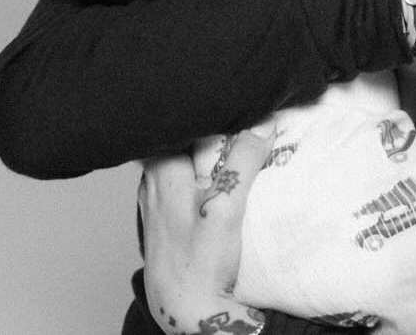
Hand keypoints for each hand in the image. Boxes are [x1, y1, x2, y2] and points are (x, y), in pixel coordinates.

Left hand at [139, 130, 273, 334]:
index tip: (237, 104)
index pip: (182, 121)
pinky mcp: (165, 217)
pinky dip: (202, 175)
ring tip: (238, 150)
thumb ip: (243, 161)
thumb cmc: (198, 264)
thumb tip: (263, 124)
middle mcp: (152, 179)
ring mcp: (156, 199)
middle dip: (212, 130)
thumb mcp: (227, 208)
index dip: (210, 110)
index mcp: (161, 168)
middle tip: (243, 124)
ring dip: (208, 154)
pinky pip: (183, 181)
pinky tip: (221, 183)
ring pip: (182, 160)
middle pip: (183, 139)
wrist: (185, 312)